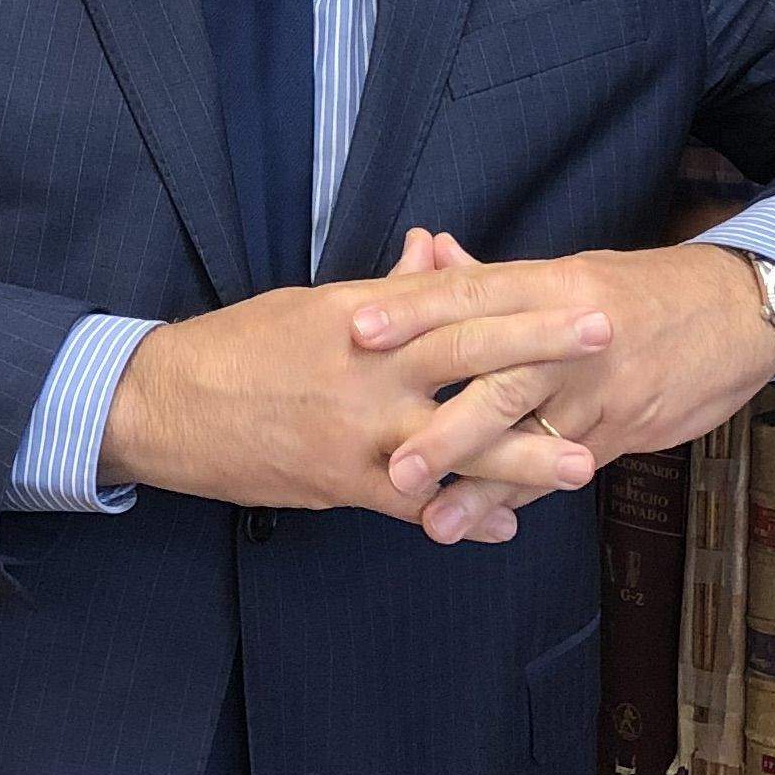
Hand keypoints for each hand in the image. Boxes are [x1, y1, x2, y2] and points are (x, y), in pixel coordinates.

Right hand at [98, 228, 601, 535]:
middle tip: (607, 342)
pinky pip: (415, 504)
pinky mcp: (341, 482)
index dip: (519, 300)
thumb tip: (435, 250)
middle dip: (542, 350)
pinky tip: (507, 524)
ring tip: (581, 464)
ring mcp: (358, 429)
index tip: (580, 294)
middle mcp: (368, 368)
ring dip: (521, 455)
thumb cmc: (241, 347)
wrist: (167, 406)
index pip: (454, 300)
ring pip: (453, 442)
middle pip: (469, 354)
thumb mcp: (315, 304)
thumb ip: (388, 289)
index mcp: (365, 316)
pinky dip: (463, 514)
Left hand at [345, 236, 774, 527]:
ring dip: (479, 483)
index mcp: (549, 284)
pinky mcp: (622, 426)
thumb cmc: (639, 292)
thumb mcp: (568, 274)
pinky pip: (562, 466)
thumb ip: (492, 277)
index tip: (356, 329)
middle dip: (443, 424)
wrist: (736, 312)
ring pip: (532, 437)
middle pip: (499, 378)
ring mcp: (599, 387)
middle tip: (391, 462)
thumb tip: (426, 254)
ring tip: (429, 519)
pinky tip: (484, 525)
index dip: (413, 310)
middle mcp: (571, 335)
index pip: (471, 295)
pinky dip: (522, 497)